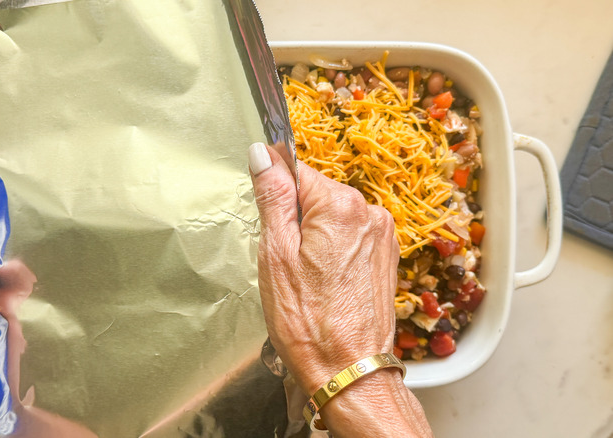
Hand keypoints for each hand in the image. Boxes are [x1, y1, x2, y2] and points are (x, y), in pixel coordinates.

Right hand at [249, 143, 431, 436]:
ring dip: (314, 238)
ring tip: (306, 279)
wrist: (350, 371)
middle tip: (284, 262)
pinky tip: (324, 283)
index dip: (275, 193)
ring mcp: (382, 237)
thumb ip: (273, 197)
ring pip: (333, 219)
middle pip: (317, 196)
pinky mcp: (386, 259)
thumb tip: (263, 155)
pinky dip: (333, 253)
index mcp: (341, 205)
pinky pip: (350, 239)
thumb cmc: (308, 321)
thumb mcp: (276, 253)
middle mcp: (370, 214)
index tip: (267, 218)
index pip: (297, 172)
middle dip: (296, 220)